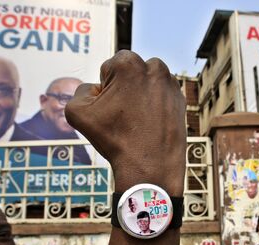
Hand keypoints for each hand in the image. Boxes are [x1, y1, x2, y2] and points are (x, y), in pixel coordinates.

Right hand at [65, 50, 186, 195]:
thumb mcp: (77, 112)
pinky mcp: (180, 99)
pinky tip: (150, 125)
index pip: (107, 69)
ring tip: (137, 122)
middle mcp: (154, 67)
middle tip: (123, 117)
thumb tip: (95, 88)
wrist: (151, 168)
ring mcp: (171, 83)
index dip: (104, 91)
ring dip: (139, 97)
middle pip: (128, 74)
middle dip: (123, 90)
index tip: (111, 110)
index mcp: (128, 63)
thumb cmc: (115, 140)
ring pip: (145, 84)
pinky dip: (154, 107)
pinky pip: (160, 98)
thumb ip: (79, 90)